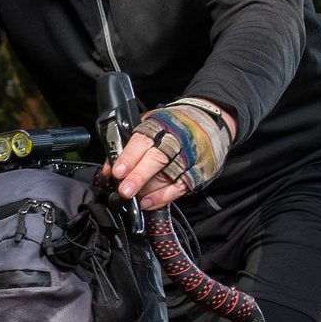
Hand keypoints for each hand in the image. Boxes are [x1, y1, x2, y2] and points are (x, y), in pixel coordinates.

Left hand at [108, 100, 236, 210]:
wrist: (210, 119)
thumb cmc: (173, 124)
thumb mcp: (150, 126)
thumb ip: (128, 146)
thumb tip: (110, 169)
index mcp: (161, 125)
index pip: (143, 141)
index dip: (129, 157)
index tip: (117, 172)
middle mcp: (177, 139)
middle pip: (158, 158)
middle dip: (139, 176)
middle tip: (125, 190)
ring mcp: (191, 155)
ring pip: (172, 174)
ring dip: (152, 190)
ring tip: (138, 199)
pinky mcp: (200, 170)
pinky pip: (183, 186)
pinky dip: (165, 196)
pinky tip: (151, 202)